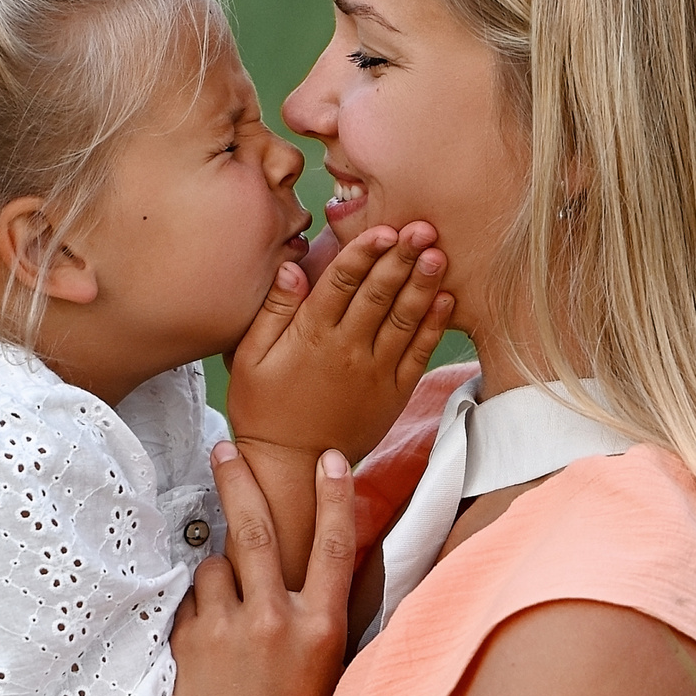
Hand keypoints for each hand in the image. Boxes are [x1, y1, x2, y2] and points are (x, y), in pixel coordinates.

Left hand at [162, 442, 357, 695]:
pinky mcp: (187, 649)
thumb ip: (310, 623)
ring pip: (213, 567)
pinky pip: (186, 606)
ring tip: (220, 617)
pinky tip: (200, 649)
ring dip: (214, 577)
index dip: (336, 496)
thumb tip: (295, 577)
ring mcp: (227, 633)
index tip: (332, 458)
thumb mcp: (322, 677)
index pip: (335, 544)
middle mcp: (275, 622)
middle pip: (256, 529)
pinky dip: (193, 614)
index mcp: (321, 630)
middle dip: (240, 480)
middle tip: (225, 448)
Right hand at [226, 223, 454, 466]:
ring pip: (405, 319)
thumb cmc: (263, 410)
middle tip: (423, 227)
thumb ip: (274, 311)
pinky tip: (445, 299)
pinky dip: (434, 326)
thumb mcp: (249, 359)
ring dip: (424, 284)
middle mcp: (348, 350)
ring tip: (438, 254)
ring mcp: (375, 372)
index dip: (365, 252)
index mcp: (311, 336)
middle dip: (402, 257)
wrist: (292, 468)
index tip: (385, 228)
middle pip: (379, 293)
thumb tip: (294, 268)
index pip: (342, 282)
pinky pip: (419, 354)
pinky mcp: (394, 394)